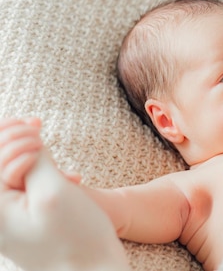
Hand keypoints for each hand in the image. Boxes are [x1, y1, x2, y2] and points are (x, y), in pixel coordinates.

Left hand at [0, 120, 130, 270]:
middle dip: (12, 138)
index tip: (37, 124)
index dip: (10, 133)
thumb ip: (33, 158)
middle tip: (37, 124)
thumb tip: (24, 135)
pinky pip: (19, 186)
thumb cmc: (77, 239)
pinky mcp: (19, 220)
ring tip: (45, 143)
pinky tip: (59, 172)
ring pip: (7, 172)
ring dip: (25, 152)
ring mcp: (5, 220)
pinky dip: (34, 171)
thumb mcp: (54, 191)